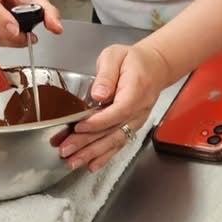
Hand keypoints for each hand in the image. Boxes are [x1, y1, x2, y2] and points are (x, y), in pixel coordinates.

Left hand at [62, 41, 172, 171]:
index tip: (78, 127)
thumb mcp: (116, 55)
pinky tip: (90, 165)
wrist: (155, 67)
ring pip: (114, 141)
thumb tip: (98, 94)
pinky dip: (104, 157)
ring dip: (92, 154)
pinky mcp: (131, 127)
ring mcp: (136, 122)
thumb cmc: (132, 60)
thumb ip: (106, 74)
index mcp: (136, 90)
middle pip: (113, 131)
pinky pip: (119, 144)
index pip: (118, 111)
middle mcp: (138, 110)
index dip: (98, 122)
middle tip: (65, 150)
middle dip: (87, 143)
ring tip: (72, 162)